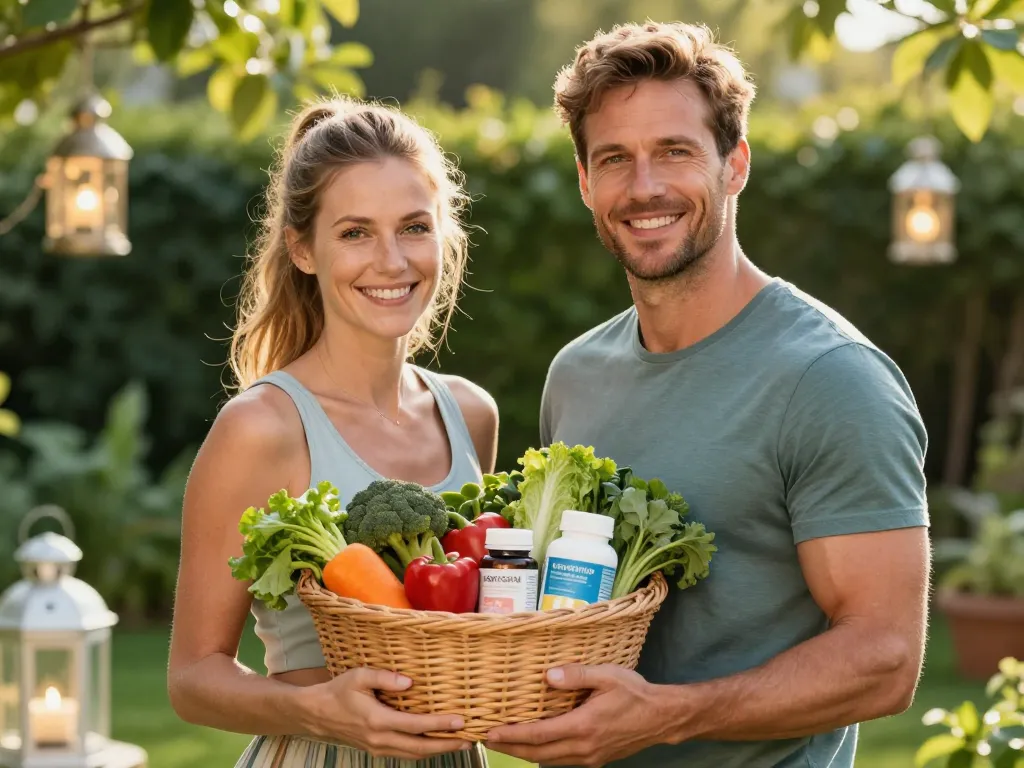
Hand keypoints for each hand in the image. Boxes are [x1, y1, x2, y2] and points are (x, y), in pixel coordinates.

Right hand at [298, 667, 473, 759]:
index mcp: (377, 720)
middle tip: (470, 740)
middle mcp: (379, 739)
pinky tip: (436, 744)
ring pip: (414, 755)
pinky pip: (405, 754)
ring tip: (460, 743)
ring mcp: (378, 748)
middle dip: (447, 745)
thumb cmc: (338, 691)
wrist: (316, 714)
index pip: (416, 726)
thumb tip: (410, 682)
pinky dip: (423, 751)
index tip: (461, 721)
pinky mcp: (376, 750)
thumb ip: (384, 677)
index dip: (440, 725)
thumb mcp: (359, 676)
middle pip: (420, 748)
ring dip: (438, 751)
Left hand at [487, 664, 665, 766]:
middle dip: (510, 748)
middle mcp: (583, 747)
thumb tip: (546, 676)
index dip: (511, 735)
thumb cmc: (634, 692)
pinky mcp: (595, 759)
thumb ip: (576, 675)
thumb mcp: (607, 676)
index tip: (489, 732)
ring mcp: (589, 757)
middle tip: (486, 740)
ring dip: (524, 753)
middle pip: (537, 753)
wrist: (662, 718)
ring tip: (505, 743)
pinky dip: (543, 755)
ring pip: (548, 761)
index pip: (538, 735)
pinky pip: (562, 761)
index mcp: (583, 726)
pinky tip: (535, 746)